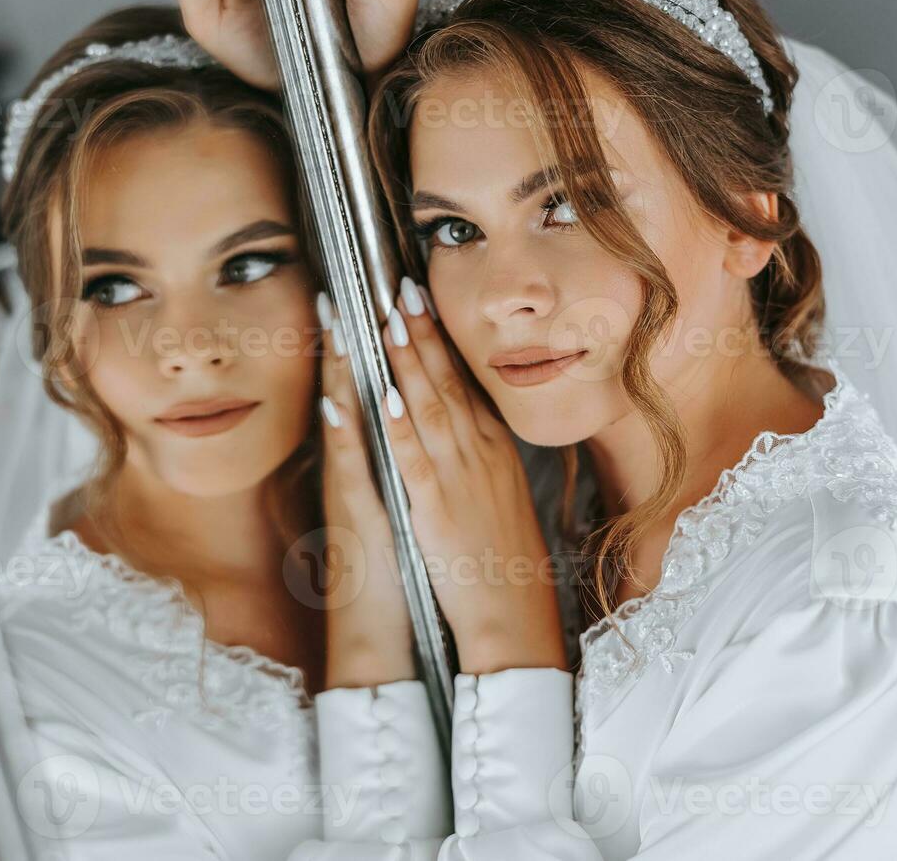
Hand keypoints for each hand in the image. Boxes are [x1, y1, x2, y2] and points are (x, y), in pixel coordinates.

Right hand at [316, 294, 415, 687]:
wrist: (377, 625)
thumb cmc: (396, 566)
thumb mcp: (400, 505)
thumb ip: (396, 465)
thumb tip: (402, 429)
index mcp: (372, 463)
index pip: (366, 394)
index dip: (366, 350)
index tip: (366, 302)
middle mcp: (356, 469)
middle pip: (349, 394)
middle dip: (349, 343)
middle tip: (343, 291)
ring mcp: (352, 488)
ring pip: (343, 421)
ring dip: (339, 372)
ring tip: (336, 324)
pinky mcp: (356, 516)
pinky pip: (348, 470)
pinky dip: (344, 436)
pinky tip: (337, 403)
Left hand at [377, 278, 566, 674]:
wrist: (512, 609)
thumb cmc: (504, 559)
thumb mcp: (504, 495)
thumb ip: (484, 459)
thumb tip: (472, 429)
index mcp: (493, 449)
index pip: (465, 381)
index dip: (441, 339)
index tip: (422, 302)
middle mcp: (479, 452)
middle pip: (447, 380)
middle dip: (422, 332)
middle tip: (400, 288)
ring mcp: (459, 476)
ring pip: (430, 406)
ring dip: (409, 361)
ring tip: (390, 320)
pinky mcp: (436, 505)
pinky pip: (416, 457)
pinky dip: (400, 424)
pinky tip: (385, 395)